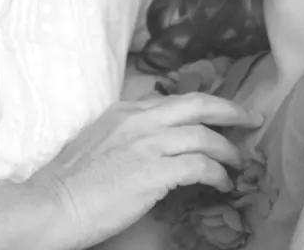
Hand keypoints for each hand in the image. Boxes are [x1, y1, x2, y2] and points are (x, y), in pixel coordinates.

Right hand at [27, 92, 261, 249]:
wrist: (52, 204)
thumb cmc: (70, 183)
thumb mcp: (98, 142)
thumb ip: (126, 135)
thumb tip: (149, 146)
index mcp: (124, 110)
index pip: (174, 99)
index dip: (203, 105)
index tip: (220, 113)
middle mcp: (139, 119)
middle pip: (198, 104)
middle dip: (230, 110)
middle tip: (251, 118)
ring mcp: (147, 143)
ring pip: (204, 135)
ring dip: (227, 149)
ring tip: (238, 162)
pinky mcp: (154, 170)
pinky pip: (200, 166)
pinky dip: (217, 173)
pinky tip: (222, 183)